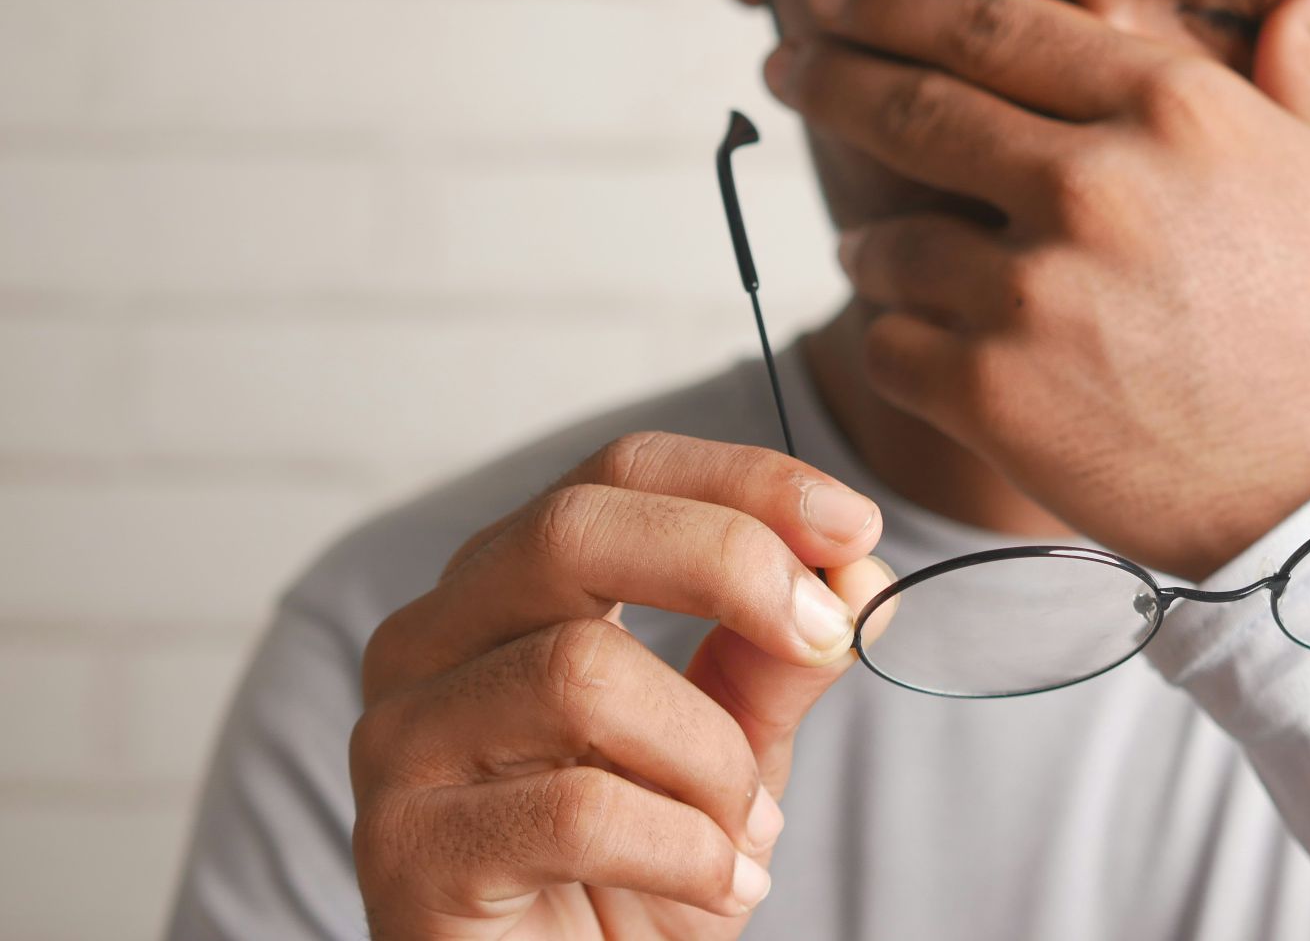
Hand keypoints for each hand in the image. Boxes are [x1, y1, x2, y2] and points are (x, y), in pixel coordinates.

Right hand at [350, 433, 891, 939]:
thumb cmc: (635, 879)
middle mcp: (431, 641)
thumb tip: (858, 568)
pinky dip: (686, 849)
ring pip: (580, 673)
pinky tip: (716, 885)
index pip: (617, 476)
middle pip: (572, 529)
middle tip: (826, 634)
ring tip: (749, 832)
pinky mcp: (404, 849)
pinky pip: (576, 810)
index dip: (743, 482)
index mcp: (507, 590)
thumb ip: (775, 659)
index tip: (857, 523)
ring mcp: (401, 740)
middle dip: (730, 563)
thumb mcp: (730, 753)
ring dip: (712, 759)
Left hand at [766, 0, 1309, 579]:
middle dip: (830, 77)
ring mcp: (1034, 292)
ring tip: (873, 254)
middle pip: (914, 107)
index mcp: (1173, 110)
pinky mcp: (993, 395)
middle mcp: (1092, 183)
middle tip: (788, 64)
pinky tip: (914, 341)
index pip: (997, 27)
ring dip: (870, 244)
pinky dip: (892, 340)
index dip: (897, 4)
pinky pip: (888, 345)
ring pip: (887, 242)